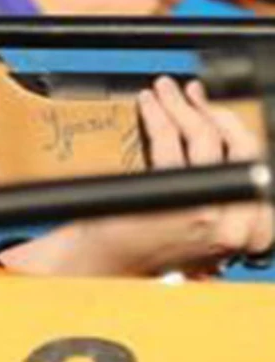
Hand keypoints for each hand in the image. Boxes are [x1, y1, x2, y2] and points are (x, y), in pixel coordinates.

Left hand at [1, 78, 273, 276]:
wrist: (101, 269)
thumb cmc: (142, 248)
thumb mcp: (200, 232)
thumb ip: (220, 200)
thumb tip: (216, 145)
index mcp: (250, 233)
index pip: (259, 166)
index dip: (238, 130)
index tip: (217, 110)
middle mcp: (237, 225)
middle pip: (240, 148)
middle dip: (213, 112)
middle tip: (190, 95)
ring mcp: (206, 212)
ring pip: (205, 139)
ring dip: (182, 106)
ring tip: (163, 91)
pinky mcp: (172, 197)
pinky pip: (170, 142)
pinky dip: (159, 115)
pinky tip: (148, 104)